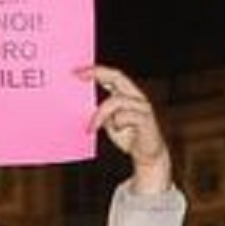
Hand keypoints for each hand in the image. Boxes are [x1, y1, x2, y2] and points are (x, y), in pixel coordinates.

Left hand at [80, 65, 169, 192]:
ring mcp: (142, 106)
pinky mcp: (145, 119)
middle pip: (118, 76)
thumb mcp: (108, 122)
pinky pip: (125, 115)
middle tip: (79, 76)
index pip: (112, 76)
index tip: (76, 71)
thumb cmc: (128, 136)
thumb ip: (100, 112)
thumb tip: (80, 105)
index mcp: (126, 94)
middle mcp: (135, 96)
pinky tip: (116, 130)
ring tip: (92, 127)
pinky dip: (117, 122)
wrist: (147, 155)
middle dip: (98, 73)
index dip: (96, 70)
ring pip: (116, 100)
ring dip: (100, 114)